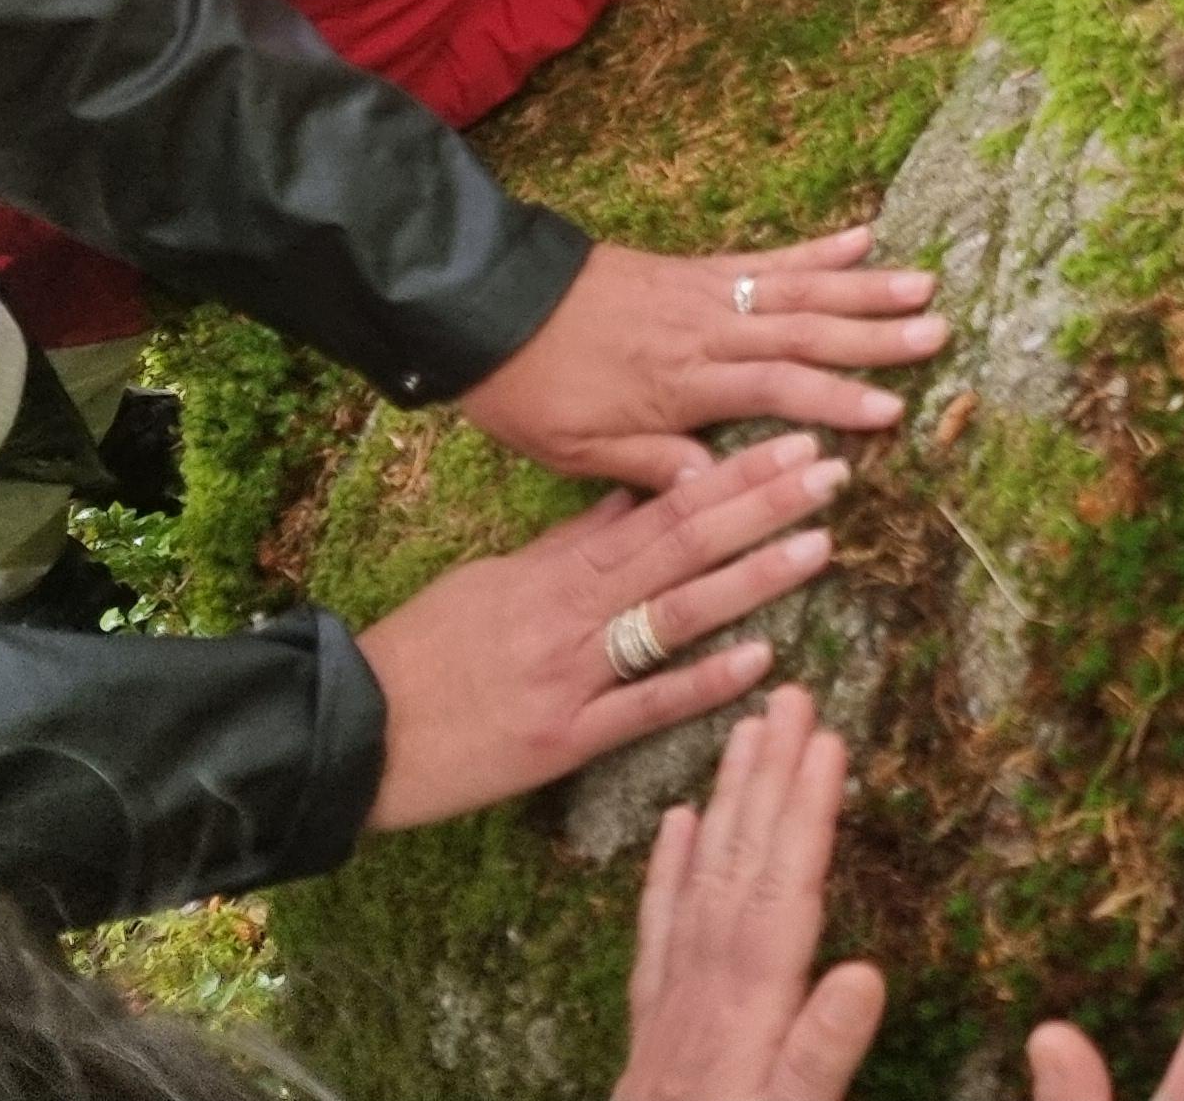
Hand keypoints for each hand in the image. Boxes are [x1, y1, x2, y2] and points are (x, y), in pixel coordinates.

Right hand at [360, 431, 844, 830]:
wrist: (351, 730)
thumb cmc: (423, 652)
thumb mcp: (495, 579)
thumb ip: (572, 542)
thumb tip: (639, 496)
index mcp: (558, 569)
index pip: (663, 507)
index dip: (734, 475)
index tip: (795, 443)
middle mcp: (573, 612)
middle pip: (682, 546)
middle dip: (762, 506)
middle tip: (832, 469)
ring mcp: (571, 675)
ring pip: (675, 616)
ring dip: (752, 578)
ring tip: (821, 544)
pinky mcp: (562, 741)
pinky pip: (642, 707)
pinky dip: (702, 684)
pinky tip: (761, 663)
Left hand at [457, 227, 949, 494]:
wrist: (486, 307)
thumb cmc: (530, 392)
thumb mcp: (576, 448)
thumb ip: (652, 465)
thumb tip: (722, 487)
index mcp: (680, 383)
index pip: (774, 389)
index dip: (836, 399)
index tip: (892, 412)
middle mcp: (706, 332)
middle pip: (803, 332)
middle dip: (874, 336)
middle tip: (938, 335)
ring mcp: (706, 294)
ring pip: (798, 290)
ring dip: (864, 288)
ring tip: (925, 285)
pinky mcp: (697, 269)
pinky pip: (766, 257)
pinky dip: (817, 249)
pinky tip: (863, 237)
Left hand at [614, 686, 884, 1100]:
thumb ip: (820, 1055)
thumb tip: (865, 974)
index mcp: (749, 1006)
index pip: (785, 888)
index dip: (808, 813)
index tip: (830, 739)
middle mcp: (708, 985)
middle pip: (742, 863)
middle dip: (770, 777)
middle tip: (793, 696)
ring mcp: (674, 996)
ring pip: (703, 877)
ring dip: (728, 800)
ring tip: (747, 730)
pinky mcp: (654, 1016)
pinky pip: (659, 924)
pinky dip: (669, 865)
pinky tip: (678, 820)